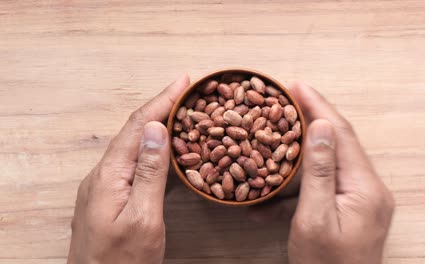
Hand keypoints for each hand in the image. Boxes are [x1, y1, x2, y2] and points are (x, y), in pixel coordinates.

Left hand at [67, 75, 189, 263]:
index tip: (183, 81)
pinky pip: (132, 160)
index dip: (162, 100)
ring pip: (132, 144)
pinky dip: (151, 146)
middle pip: (134, 130)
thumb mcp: (143, 218)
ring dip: (156, 124)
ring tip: (179, 111)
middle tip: (186, 92)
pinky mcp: (109, 195)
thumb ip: (148, 172)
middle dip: (160, 106)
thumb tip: (155, 129)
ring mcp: (104, 184)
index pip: (138, 125)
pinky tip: (163, 146)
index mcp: (110, 174)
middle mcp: (103, 174)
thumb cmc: (121, 261)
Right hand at [248, 82, 394, 263]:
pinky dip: (297, 189)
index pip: (341, 133)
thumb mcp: (314, 218)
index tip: (297, 85)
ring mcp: (359, 200)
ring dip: (297, 158)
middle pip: (337, 143)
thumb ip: (320, 171)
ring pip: (326, 165)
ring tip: (272, 142)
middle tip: (285, 101)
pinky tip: (268, 200)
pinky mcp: (348, 211)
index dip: (319, 106)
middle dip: (309, 120)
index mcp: (364, 187)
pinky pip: (322, 188)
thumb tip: (322, 126)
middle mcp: (367, 189)